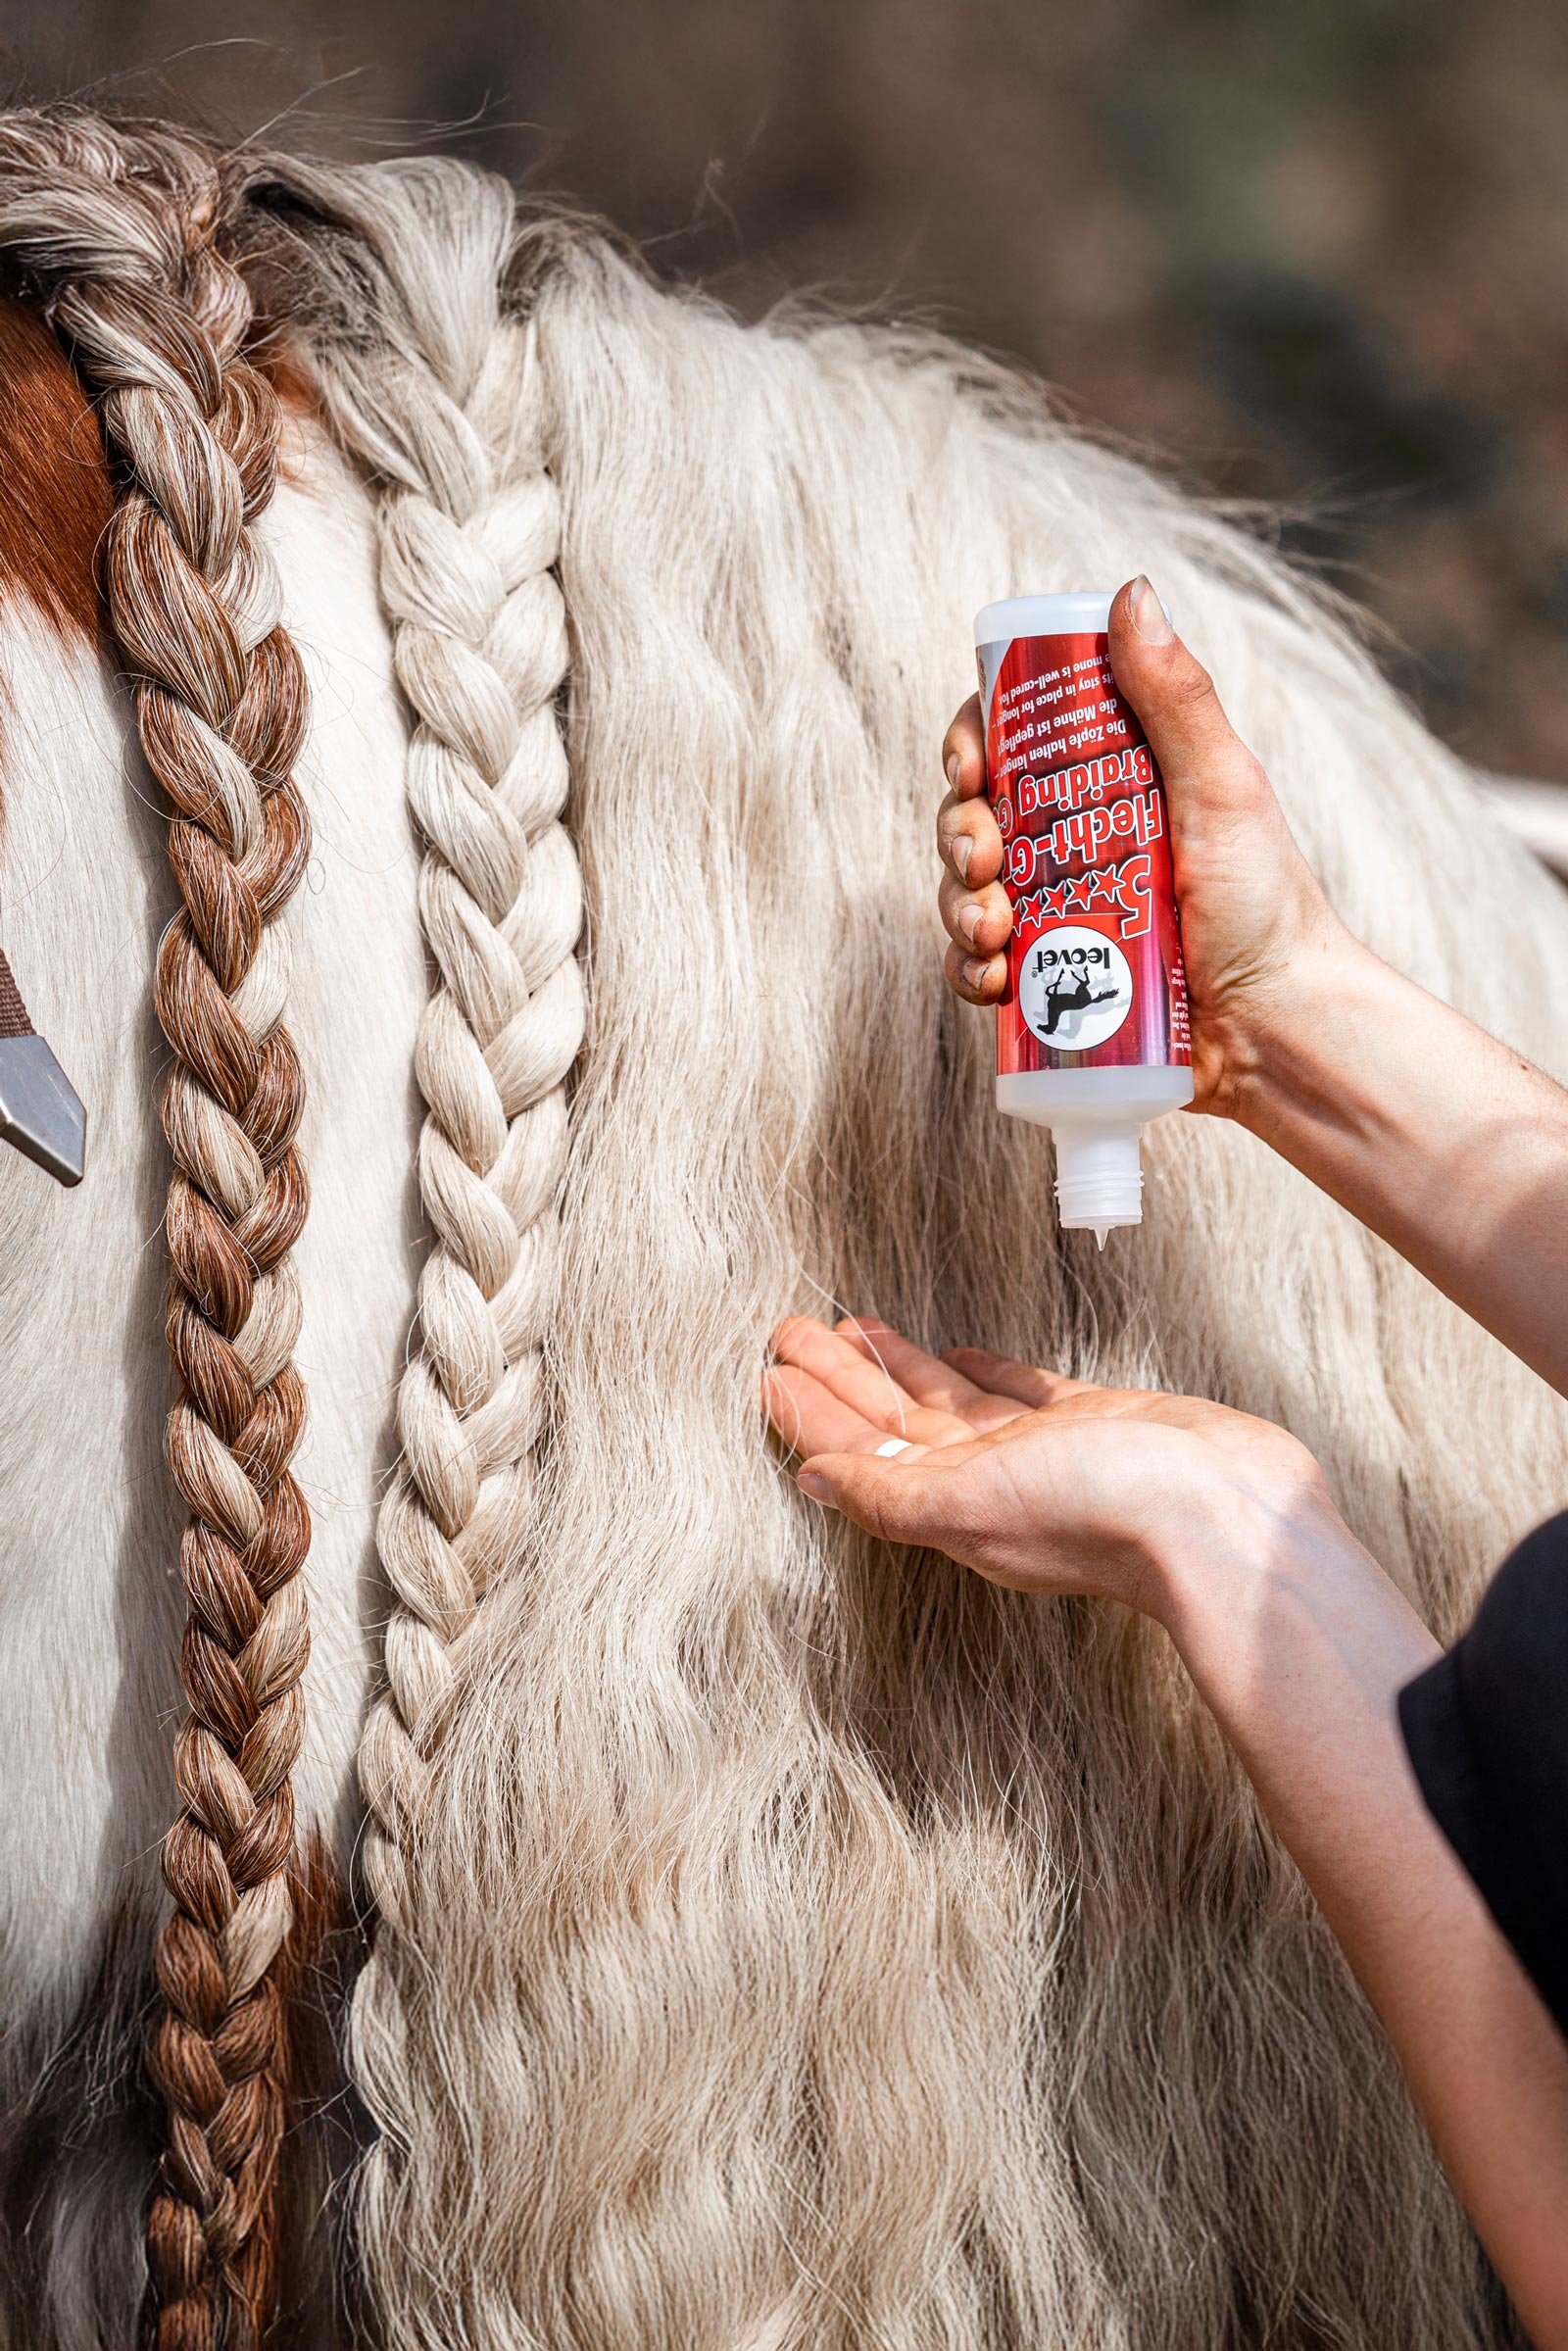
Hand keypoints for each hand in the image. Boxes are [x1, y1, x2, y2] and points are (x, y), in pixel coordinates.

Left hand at [764, 1314, 1338, 1616]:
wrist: (1229, 1515)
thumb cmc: (1107, 1511)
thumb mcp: (974, 1503)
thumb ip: (891, 1495)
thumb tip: (812, 1483)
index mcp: (954, 1505)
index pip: (861, 1454)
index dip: (814, 1414)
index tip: (768, 1373)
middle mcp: (991, 1482)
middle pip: (895, 1422)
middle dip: (842, 1377)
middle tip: (791, 1327)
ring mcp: (1045, 1455)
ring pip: (951, 1403)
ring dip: (901, 1367)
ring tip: (855, 1326)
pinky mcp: (1100, 1425)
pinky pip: (1025, 1393)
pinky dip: (989, 1372)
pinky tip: (964, 1352)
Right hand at [937, 574, 1356, 1116]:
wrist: (1275, 1028)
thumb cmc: (1267, 903)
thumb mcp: (1223, 788)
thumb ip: (1177, 697)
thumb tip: (1131, 592)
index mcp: (1112, 779)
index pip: (1015, 739)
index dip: (972, 743)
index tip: (972, 767)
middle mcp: (1075, 840)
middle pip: (974, 814)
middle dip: (957, 833)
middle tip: (981, 859)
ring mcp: (1056, 912)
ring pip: (964, 891)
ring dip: (955, 904)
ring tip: (990, 932)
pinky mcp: (1049, 982)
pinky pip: (975, 967)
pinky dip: (965, 969)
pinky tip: (988, 979)